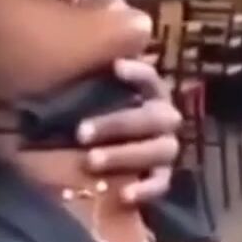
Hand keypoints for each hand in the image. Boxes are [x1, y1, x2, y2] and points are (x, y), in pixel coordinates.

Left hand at [78, 57, 180, 204]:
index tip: (115, 67)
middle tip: (80, 132)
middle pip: (151, 117)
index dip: (137, 72)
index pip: (150, 77)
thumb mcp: (83, 93)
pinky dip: (145, 189)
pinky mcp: (160, 179)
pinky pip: (161, 184)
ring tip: (91, 161)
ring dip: (124, 154)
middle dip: (116, 124)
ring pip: (157, 150)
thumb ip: (89, 74)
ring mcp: (164, 148)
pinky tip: (124, 194)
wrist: (86, 162)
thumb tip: (78, 48)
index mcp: (148, 92)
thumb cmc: (84, 115)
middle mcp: (162, 117)